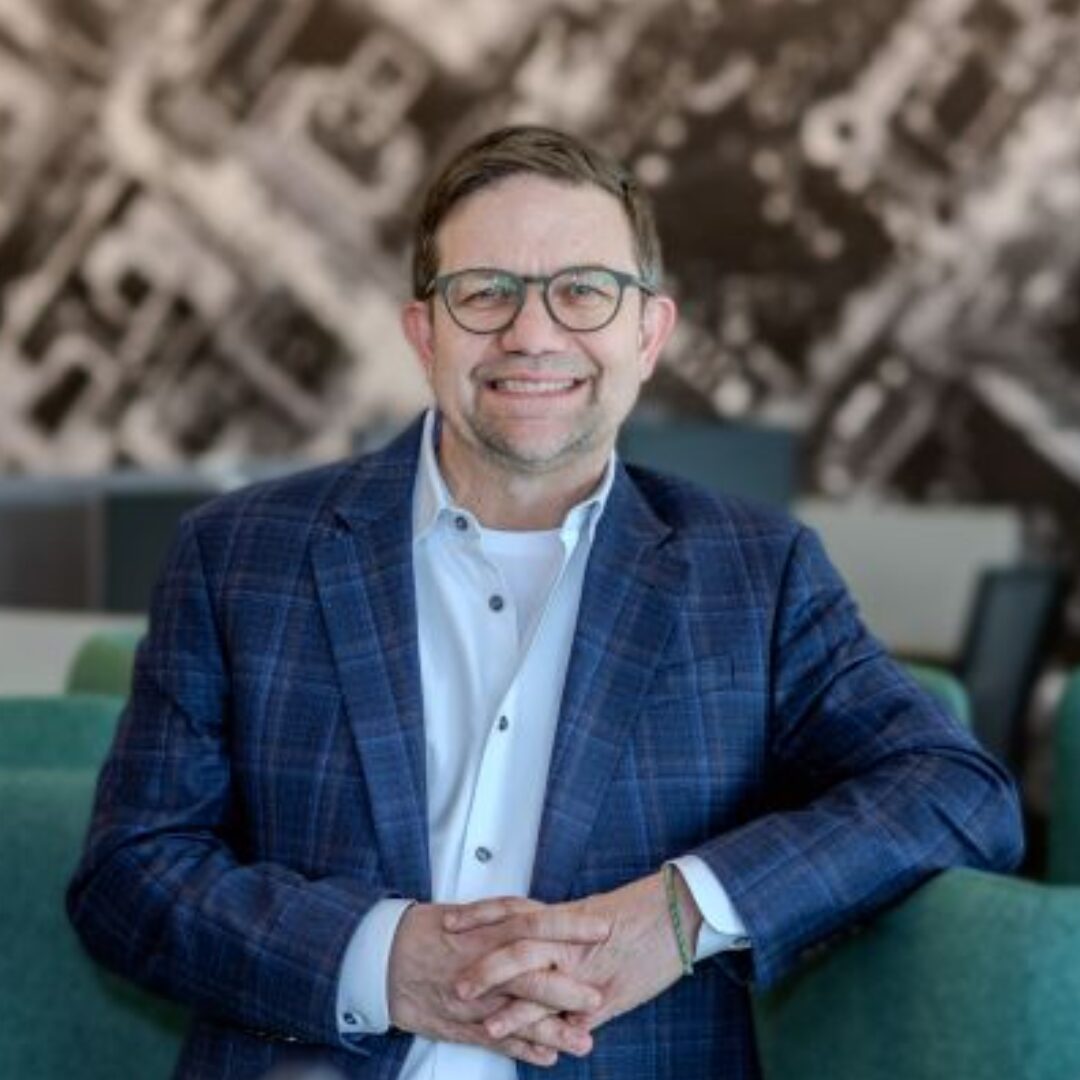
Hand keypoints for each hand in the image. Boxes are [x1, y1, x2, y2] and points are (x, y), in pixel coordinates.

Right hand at [387, 900, 609, 1066]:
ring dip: (551, 1031)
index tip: (602, 929)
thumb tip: (546, 919)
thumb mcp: (469, 913)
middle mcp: (481, 963)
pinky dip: (522, 1049)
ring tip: (583, 1042)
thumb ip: (506, 919)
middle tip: (597, 998)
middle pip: (529, 976)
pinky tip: (548, 1056)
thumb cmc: (426, 930)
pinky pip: (494, 1039)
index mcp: (486, 929)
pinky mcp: (458, 1024)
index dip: (569, 927)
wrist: (381, 957)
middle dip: (566, 990)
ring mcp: (471, 998)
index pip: (535, 923)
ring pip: (516, 1016)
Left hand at [444, 871, 702, 1041]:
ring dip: (494, 990)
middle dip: (478, 959)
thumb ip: (569, 936)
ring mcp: (582, 962)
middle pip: (513, 941)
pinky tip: (507, 1032)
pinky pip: (557, 1007)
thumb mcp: (599, 920)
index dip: (480, 914)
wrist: (679, 912)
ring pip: (529, 973)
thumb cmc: (644, 915)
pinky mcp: (599, 990)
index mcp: (566, 916)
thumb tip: (546, 947)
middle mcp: (568, 936)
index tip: (450, 921)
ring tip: (465, 1002)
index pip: (513, 909)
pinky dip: (529, 1020)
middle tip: (449, 973)